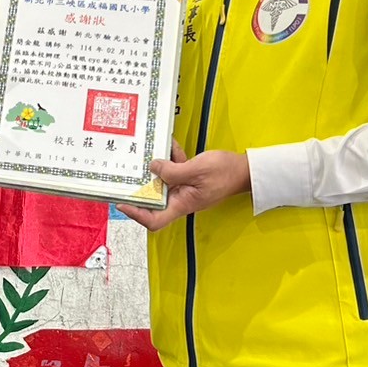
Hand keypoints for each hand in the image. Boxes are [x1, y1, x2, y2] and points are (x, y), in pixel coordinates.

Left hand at [120, 143, 251, 228]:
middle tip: (128, 175)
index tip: (123, 204)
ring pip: (162, 181)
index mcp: (183, 204)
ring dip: (158, 167)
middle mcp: (181, 199)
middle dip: (142, 185)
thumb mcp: (196, 169)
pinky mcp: (188, 179)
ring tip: (153, 153)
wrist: (244, 169)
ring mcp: (184, 189)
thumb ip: (172, 170)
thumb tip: (154, 168)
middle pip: (153, 200)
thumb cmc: (226, 174)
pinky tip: (172, 146)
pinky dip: (172, 158)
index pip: (155, 220)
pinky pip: (174, 170)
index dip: (137, 215)